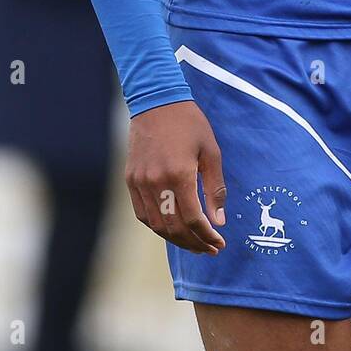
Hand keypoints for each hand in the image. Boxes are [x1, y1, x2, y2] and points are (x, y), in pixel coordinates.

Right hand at [125, 100, 226, 253]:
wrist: (156, 101)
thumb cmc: (189, 124)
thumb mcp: (211, 152)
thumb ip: (215, 189)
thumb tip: (219, 221)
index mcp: (179, 175)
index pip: (193, 220)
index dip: (207, 236)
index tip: (219, 243)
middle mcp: (156, 182)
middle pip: (174, 228)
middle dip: (194, 243)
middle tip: (210, 249)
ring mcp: (140, 182)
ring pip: (156, 225)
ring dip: (176, 240)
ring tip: (194, 243)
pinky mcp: (130, 180)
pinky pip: (142, 213)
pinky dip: (157, 226)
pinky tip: (172, 229)